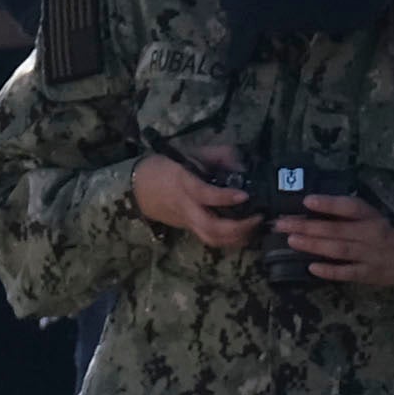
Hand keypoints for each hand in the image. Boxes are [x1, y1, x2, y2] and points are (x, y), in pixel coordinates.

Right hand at [132, 152, 263, 252]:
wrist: (135, 186)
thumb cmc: (165, 166)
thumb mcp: (189, 153)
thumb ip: (218, 155)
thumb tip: (243, 166)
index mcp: (183, 183)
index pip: (204, 194)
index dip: (225, 197)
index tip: (245, 195)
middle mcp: (185, 206)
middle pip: (210, 226)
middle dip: (237, 227)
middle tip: (258, 217)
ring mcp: (186, 220)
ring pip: (211, 238)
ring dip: (236, 238)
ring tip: (255, 227)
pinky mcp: (188, 229)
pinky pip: (210, 240)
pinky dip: (229, 241)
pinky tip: (245, 234)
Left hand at [272, 183, 393, 290]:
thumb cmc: (386, 233)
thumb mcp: (372, 216)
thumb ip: (347, 213)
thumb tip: (311, 206)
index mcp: (371, 217)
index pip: (350, 207)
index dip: (329, 204)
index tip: (307, 200)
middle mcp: (370, 235)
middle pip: (336, 230)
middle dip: (307, 226)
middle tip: (282, 224)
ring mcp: (369, 256)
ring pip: (338, 250)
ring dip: (314, 245)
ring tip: (292, 241)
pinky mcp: (369, 275)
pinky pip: (347, 273)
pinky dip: (330, 271)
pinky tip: (311, 267)